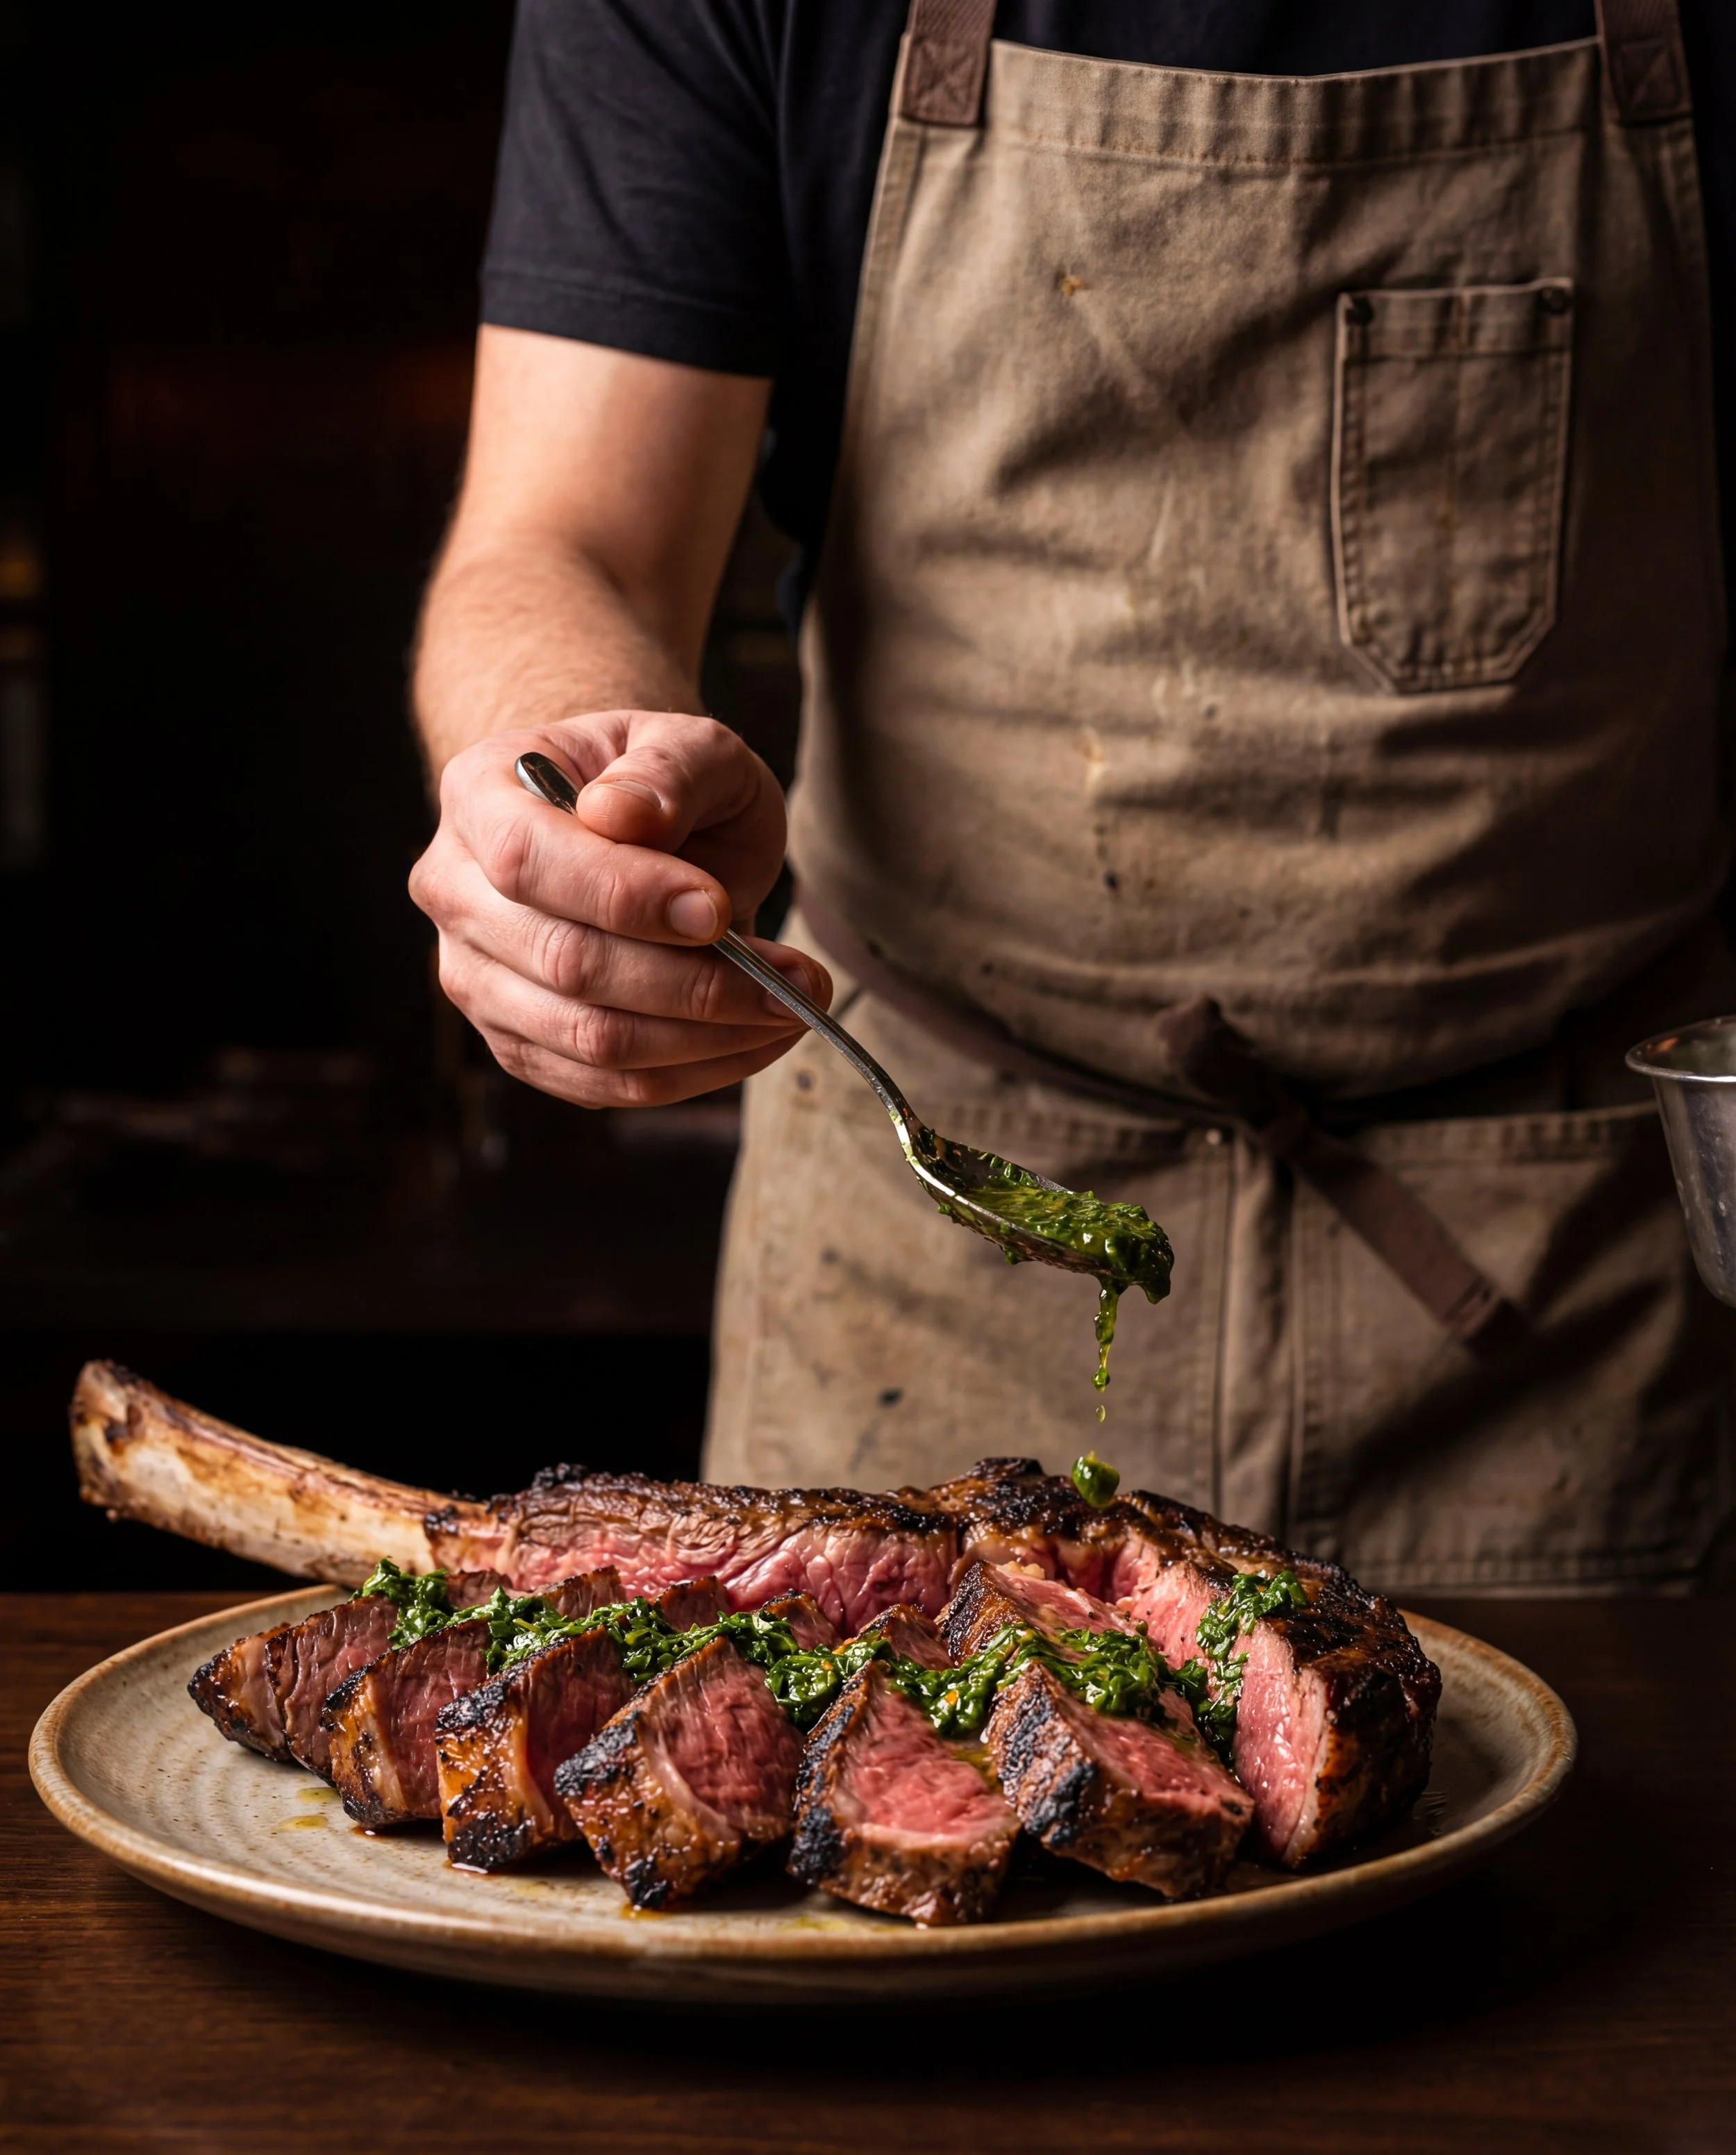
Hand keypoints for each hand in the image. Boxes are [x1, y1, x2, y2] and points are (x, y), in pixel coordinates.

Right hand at [410, 710, 829, 1106]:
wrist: (630, 822)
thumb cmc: (659, 781)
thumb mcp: (687, 743)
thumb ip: (667, 767)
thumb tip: (623, 815)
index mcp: (478, 794)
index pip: (527, 860)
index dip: (625, 896)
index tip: (718, 909)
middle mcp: (455, 891)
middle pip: (566, 964)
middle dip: (695, 982)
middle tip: (795, 978)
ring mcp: (477, 977)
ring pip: (590, 1039)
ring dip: (707, 1038)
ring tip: (790, 1007)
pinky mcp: (519, 1042)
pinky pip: (605, 1086)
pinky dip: (694, 1073)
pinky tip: (755, 1039)